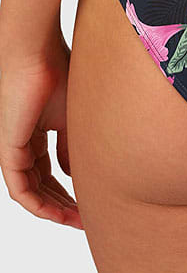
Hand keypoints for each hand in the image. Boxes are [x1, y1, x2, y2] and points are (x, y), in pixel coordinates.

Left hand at [0, 27, 82, 227]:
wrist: (36, 51)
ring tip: (79, 220)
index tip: (92, 202)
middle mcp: (20, 143)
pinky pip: (20, 189)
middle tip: (87, 220)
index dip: (69, 190)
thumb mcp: (73, 115)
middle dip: (64, 205)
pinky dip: (40, 205)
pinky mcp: (7, 150)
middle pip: (41, 186)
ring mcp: (12, 148)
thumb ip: (72, 146)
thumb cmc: (58, 70)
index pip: (49, 171)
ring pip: (31, 192)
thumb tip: (75, 174)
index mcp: (35, 132)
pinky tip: (60, 212)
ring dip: (54, 210)